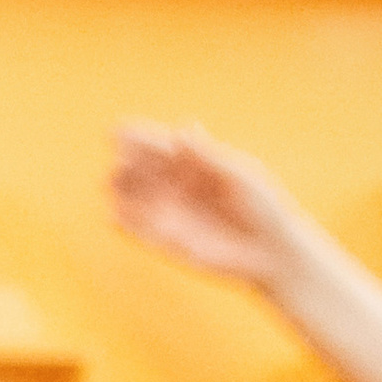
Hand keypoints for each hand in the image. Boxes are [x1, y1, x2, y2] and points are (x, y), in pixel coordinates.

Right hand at [109, 124, 310, 295]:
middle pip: (144, 172)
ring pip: (139, 200)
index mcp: (196, 163)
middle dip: (128, 166)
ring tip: (112, 185)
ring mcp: (174, 214)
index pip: (161, 146)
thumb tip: (181, 130)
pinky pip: (141, 232)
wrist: (269, 250)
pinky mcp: (171, 243)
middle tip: (120, 165)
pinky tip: (112, 217)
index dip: (138, 138)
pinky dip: (127, 225)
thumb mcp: (238, 174)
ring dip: (123, 193)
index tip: (117, 132)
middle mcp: (180, 186)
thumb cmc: (261, 206)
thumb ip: (207, 156)